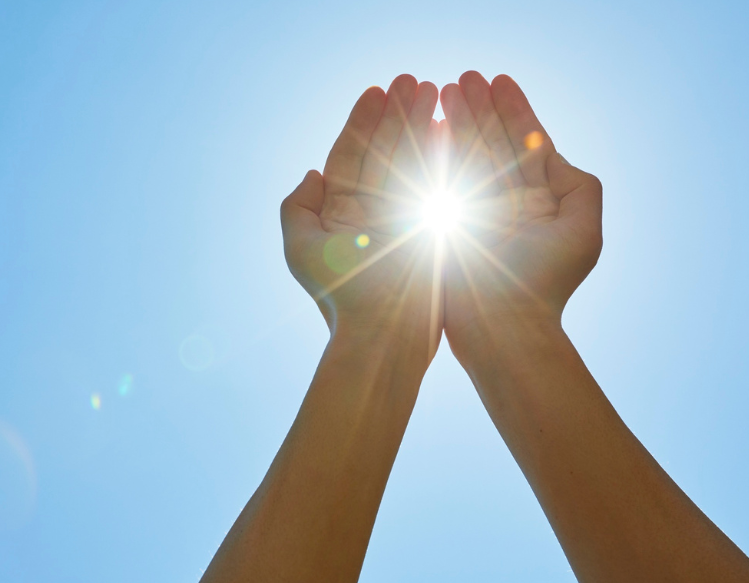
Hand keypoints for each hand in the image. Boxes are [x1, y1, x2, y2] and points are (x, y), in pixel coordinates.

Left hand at [281, 74, 443, 355]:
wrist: (384, 335)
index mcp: (341, 212)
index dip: (362, 121)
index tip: (377, 90)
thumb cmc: (342, 296)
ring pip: (412, 161)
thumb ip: (298, 209)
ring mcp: (404, 218)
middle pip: (384, 150)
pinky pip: (437, 184)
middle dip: (398, 114)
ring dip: (422, 125)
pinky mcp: (432, 229)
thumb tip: (311, 174)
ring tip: (435, 91)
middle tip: (414, 80)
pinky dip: (443, 155)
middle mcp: (372, 211)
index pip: (350, 154)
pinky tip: (451, 128)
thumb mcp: (302, 249)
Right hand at [437, 71, 602, 355]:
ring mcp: (475, 211)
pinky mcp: (447, 223)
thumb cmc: (543, 282)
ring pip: (466, 154)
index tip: (499, 80)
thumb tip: (553, 154)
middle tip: (463, 77)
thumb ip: (580, 187)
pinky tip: (431, 125)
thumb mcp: (582, 231)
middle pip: (492, 142)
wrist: (502, 325)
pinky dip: (437, 150)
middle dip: (479, 108)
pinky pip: (442, 178)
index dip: (513, 109)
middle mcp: (506, 202)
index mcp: (539, 200)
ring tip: (443, 89)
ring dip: (456, 120)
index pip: (526, 142)